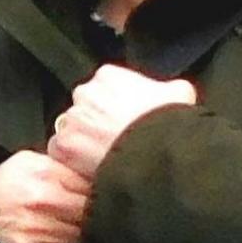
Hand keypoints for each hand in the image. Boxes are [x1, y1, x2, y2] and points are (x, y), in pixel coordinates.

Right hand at [0, 150, 91, 242]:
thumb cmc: (3, 183)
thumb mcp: (30, 161)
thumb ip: (64, 165)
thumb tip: (96, 169)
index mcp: (46, 174)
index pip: (93, 183)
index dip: (98, 188)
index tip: (97, 190)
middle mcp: (43, 201)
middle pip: (90, 211)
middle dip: (91, 211)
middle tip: (86, 209)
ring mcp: (38, 227)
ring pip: (80, 233)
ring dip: (78, 230)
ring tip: (65, 221)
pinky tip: (52, 234)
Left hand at [47, 65, 195, 183]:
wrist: (154, 151)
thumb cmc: (166, 121)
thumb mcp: (180, 92)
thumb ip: (168, 87)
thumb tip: (172, 90)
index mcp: (107, 76)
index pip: (105, 87)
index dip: (116, 105)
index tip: (125, 118)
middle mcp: (83, 94)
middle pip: (85, 108)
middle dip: (96, 122)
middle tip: (115, 139)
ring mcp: (70, 120)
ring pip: (71, 130)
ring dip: (84, 141)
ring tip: (106, 155)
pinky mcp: (61, 145)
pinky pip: (61, 152)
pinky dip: (73, 161)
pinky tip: (93, 166)